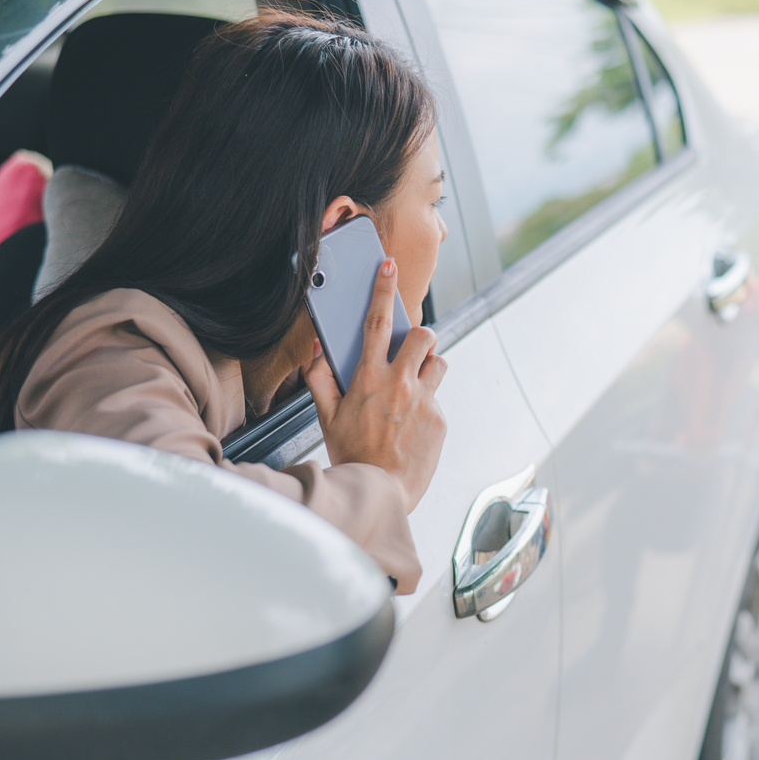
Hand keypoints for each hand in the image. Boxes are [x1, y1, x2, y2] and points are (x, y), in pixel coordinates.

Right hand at [304, 259, 447, 577]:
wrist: (379, 493)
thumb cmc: (350, 454)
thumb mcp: (325, 416)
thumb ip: (320, 377)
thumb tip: (319, 348)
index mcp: (367, 379)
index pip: (374, 323)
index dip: (381, 290)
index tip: (386, 266)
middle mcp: (399, 385)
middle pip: (422, 336)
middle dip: (420, 335)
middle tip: (411, 348)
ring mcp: (423, 401)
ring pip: (437, 363)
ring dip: (427, 368)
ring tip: (411, 389)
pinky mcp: (440, 418)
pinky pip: (437, 397)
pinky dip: (426, 403)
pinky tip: (411, 424)